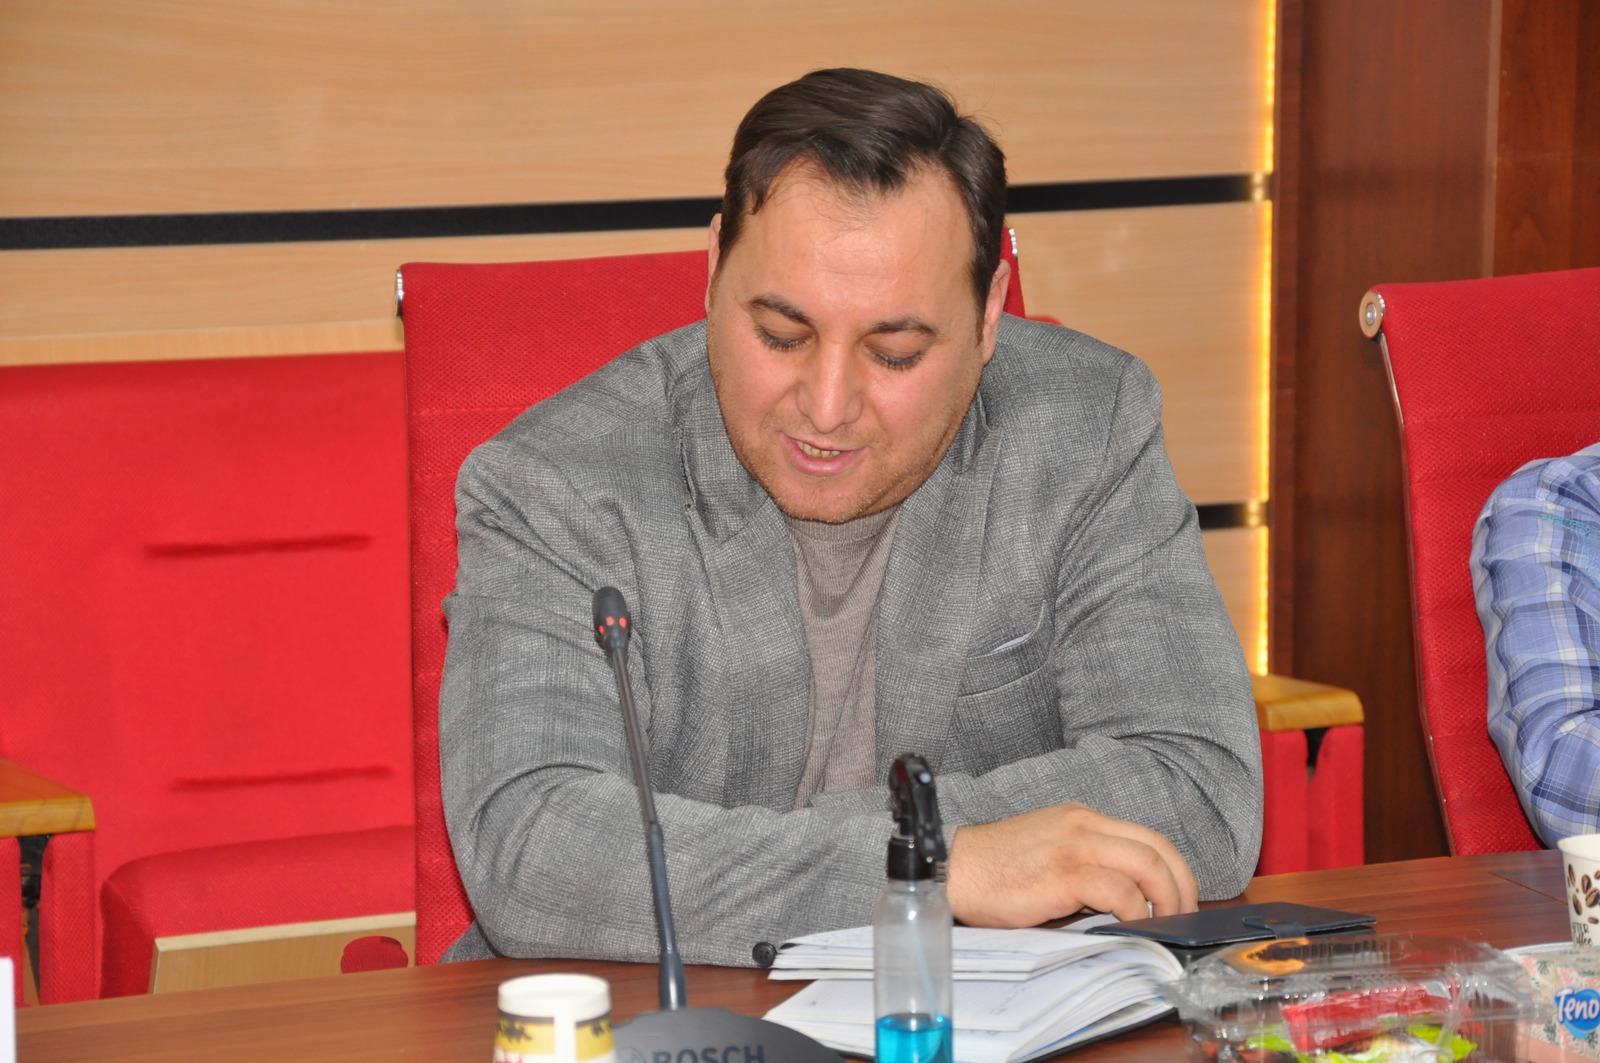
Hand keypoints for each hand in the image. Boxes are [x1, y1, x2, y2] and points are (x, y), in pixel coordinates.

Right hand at [945, 803, 1197, 926]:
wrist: (953, 869)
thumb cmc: (995, 871)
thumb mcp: (1049, 856)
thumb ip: (1086, 868)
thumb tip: (1125, 903)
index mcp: (1082, 819)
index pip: (1148, 838)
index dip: (1174, 870)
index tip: (1179, 899)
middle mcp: (1084, 824)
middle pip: (1157, 848)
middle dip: (1182, 885)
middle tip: (1183, 916)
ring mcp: (1075, 845)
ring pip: (1147, 864)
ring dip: (1167, 899)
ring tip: (1165, 925)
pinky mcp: (1063, 873)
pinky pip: (1119, 890)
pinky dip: (1137, 910)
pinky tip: (1134, 926)